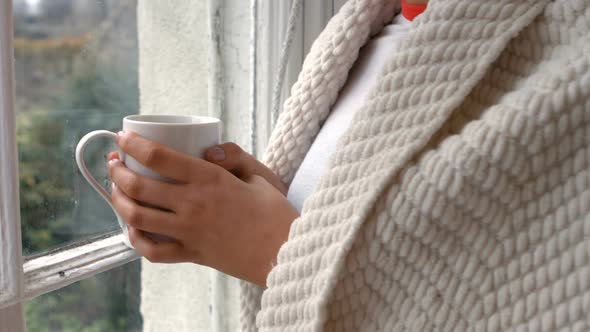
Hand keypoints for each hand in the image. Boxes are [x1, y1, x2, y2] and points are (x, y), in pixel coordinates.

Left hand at [107, 132, 298, 286]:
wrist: (285, 253)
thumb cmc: (276, 213)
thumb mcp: (261, 174)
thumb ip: (235, 155)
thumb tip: (208, 150)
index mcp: (210, 180)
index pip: (159, 157)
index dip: (134, 145)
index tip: (123, 139)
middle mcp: (193, 205)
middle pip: (140, 186)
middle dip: (118, 172)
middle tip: (114, 163)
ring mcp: (189, 232)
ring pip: (138, 217)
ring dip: (118, 201)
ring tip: (115, 190)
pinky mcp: (192, 255)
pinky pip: (153, 252)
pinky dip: (136, 240)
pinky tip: (131, 228)